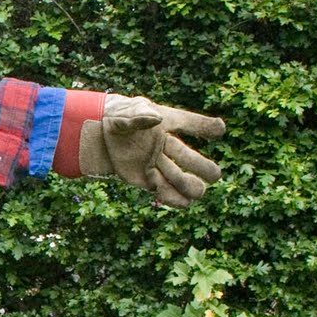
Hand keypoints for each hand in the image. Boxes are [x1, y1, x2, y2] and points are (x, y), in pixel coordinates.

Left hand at [78, 95, 225, 207]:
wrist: (97, 137)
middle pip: (187, 157)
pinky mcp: (144, 178)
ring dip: (188, 185)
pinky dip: (171, 197)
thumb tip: (155, 118)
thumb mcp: (124, 113)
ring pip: (176, 176)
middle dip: (202, 167)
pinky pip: (161, 189)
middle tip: (215, 175)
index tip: (219, 130)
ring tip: (199, 193)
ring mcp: (155, 162)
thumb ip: (140, 115)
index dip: (204, 126)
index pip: (187, 122)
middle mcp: (164, 145)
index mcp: (164, 123)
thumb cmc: (114, 118)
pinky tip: (183, 203)